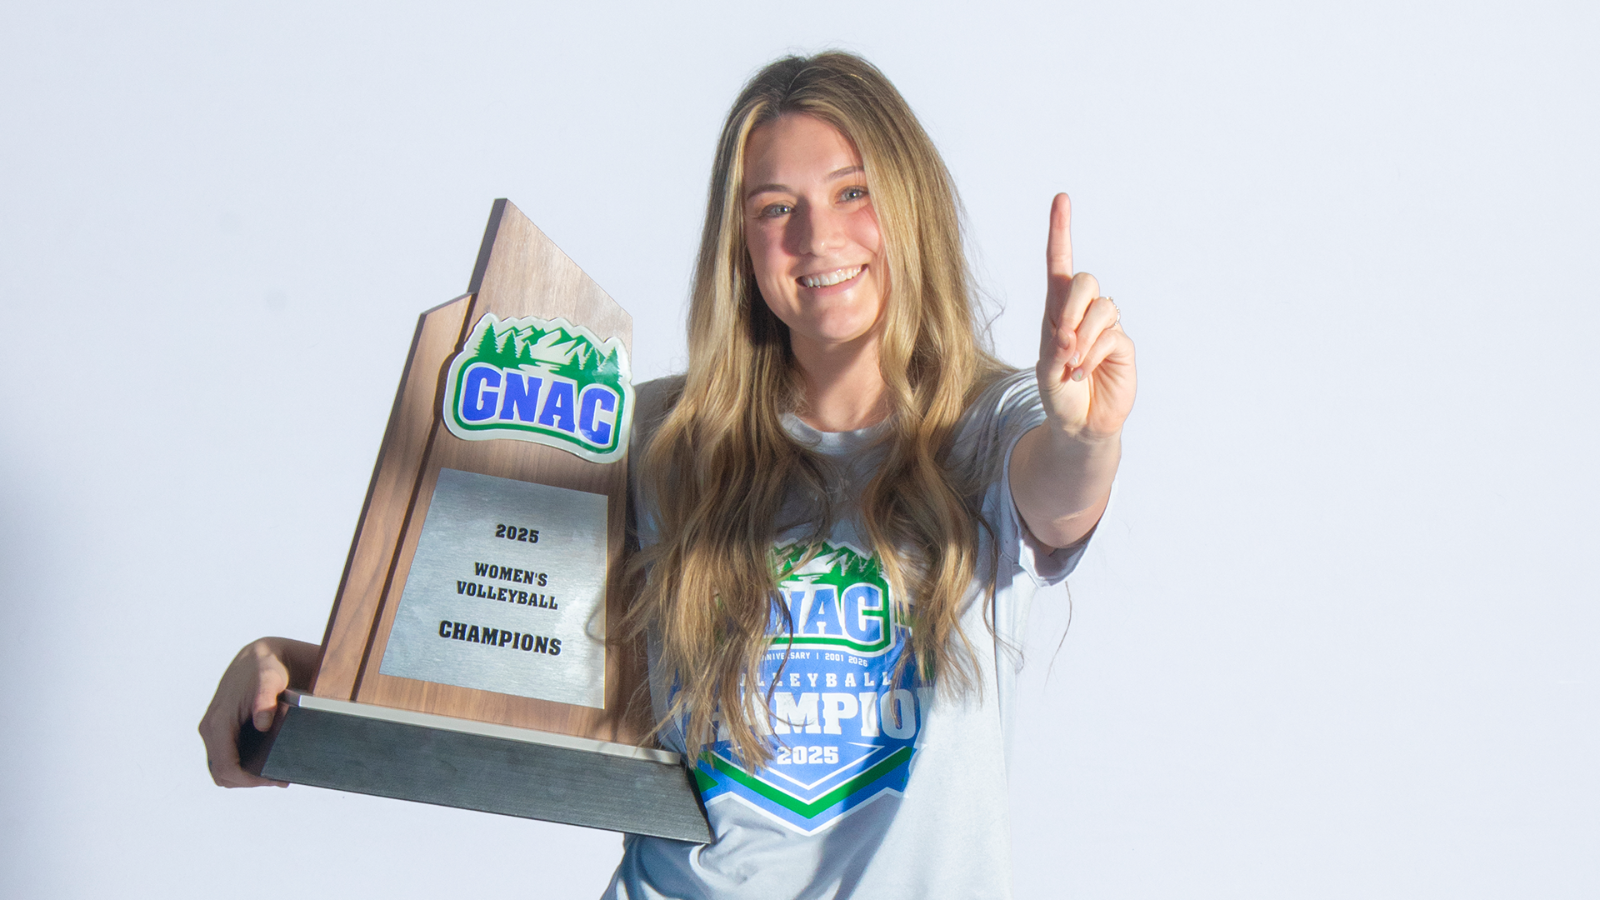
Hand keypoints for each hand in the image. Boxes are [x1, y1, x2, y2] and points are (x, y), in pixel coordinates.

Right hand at [198, 637, 318, 787]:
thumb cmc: (265, 668)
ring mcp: (213, 731)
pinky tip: (266, 764)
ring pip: (222, 769)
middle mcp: (210, 728)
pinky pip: (226, 757)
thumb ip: (265, 699)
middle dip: (249, 781)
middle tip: (279, 780)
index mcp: (218, 722)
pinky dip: (242, 767)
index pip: (226, 767)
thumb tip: (262, 724)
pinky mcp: (220, 730)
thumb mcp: (271, 679)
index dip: (248, 780)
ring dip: (245, 777)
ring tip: (275, 775)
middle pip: (222, 773)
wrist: (257, 657)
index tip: (272, 780)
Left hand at [1037, 193, 1136, 437]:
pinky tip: (1083, 372)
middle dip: (1072, 307)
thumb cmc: (1057, 395)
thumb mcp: (1045, 374)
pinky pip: (1112, 335)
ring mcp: (1105, 327)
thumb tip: (1069, 335)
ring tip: (1072, 364)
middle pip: (1086, 281)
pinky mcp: (1122, 345)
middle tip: (1062, 340)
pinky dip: (1093, 354)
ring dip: (1083, 338)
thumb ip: (1053, 352)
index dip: (1061, 231)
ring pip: (1102, 309)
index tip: (1062, 199)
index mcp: (1056, 310)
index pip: (1060, 263)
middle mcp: (1082, 312)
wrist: (1079, 425)